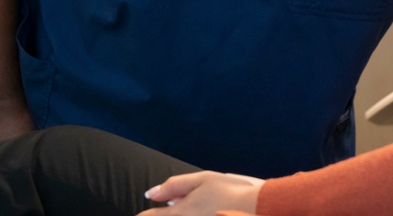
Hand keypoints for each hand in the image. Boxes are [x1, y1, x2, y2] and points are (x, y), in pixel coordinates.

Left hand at [138, 171, 264, 215]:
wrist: (253, 209)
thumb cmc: (229, 192)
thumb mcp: (201, 179)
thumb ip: (174, 186)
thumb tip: (150, 193)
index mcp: (180, 212)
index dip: (142, 215)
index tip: (138, 213)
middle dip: (160, 212)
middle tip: (168, 204)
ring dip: (178, 211)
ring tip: (194, 204)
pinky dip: (190, 213)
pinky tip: (203, 208)